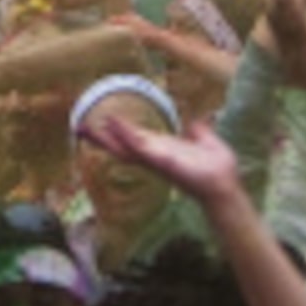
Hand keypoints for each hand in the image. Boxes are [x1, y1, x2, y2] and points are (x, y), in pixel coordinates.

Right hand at [81, 112, 239, 204]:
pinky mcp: (160, 160)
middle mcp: (154, 156)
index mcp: (163, 150)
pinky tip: (112, 124)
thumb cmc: (218, 167)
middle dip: (102, 138)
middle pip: (122, 146)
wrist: (224, 184)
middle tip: (80, 128)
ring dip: (107, 136)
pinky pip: (139, 146)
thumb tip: (195, 122)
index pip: (136, 139)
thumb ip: (199, 132)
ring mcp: (155, 159)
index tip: (104, 121)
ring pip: (125, 147)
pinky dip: (124, 135)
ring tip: (87, 127)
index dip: (120, 131)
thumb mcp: (207, 142)